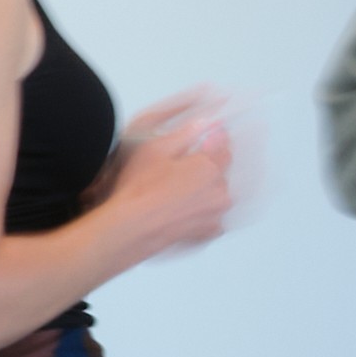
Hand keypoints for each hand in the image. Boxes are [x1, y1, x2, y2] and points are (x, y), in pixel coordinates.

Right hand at [97, 95, 241, 267]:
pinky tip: (181, 209)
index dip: (215, 139)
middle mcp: (220, 191)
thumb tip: (204, 124)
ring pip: (216, 194)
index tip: (209, 137)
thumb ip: (186, 134)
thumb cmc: (139, 190)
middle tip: (179, 169)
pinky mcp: (208, 232)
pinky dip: (201, 212)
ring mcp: (216, 214)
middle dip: (206, 167)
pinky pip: (211, 217)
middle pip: (220, 172)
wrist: (132, 227)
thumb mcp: (156, 149)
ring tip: (175, 191)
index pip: (224, 146)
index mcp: (210, 168)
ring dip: (204, 190)